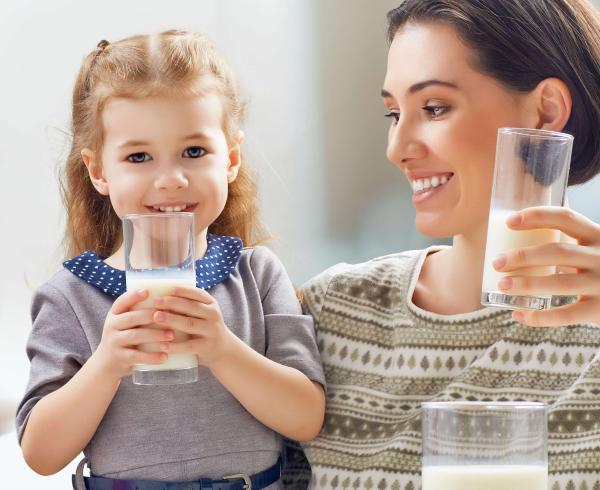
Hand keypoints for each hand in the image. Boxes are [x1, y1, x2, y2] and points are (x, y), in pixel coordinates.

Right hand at [92, 289, 172, 379]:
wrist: (107, 364)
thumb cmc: (124, 338)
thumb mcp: (124, 324)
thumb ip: (138, 313)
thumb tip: (167, 299)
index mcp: (114, 314)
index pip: (122, 301)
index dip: (133, 296)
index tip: (147, 291)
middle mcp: (111, 326)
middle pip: (131, 318)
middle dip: (150, 315)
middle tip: (169, 315)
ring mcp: (114, 342)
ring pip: (135, 336)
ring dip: (154, 335)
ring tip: (171, 335)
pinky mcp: (119, 358)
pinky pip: (136, 356)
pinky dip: (151, 357)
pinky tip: (164, 356)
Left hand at [152, 287, 235, 366]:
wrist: (223, 349)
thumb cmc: (205, 327)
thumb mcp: (204, 313)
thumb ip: (189, 305)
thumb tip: (163, 295)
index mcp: (211, 304)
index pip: (198, 293)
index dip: (183, 291)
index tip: (169, 289)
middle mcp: (213, 315)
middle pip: (191, 307)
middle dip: (173, 303)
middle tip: (156, 302)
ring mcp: (211, 331)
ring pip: (189, 324)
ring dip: (171, 320)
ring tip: (156, 317)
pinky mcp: (206, 347)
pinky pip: (189, 346)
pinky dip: (175, 346)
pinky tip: (163, 345)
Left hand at [492, 206, 599, 325]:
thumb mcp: (593, 249)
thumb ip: (569, 243)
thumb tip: (520, 235)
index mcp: (598, 236)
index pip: (566, 218)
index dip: (537, 217)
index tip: (509, 222)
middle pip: (558, 252)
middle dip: (524, 256)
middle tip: (497, 262)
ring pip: (560, 283)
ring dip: (528, 284)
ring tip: (502, 285)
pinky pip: (566, 315)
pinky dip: (539, 316)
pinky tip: (518, 314)